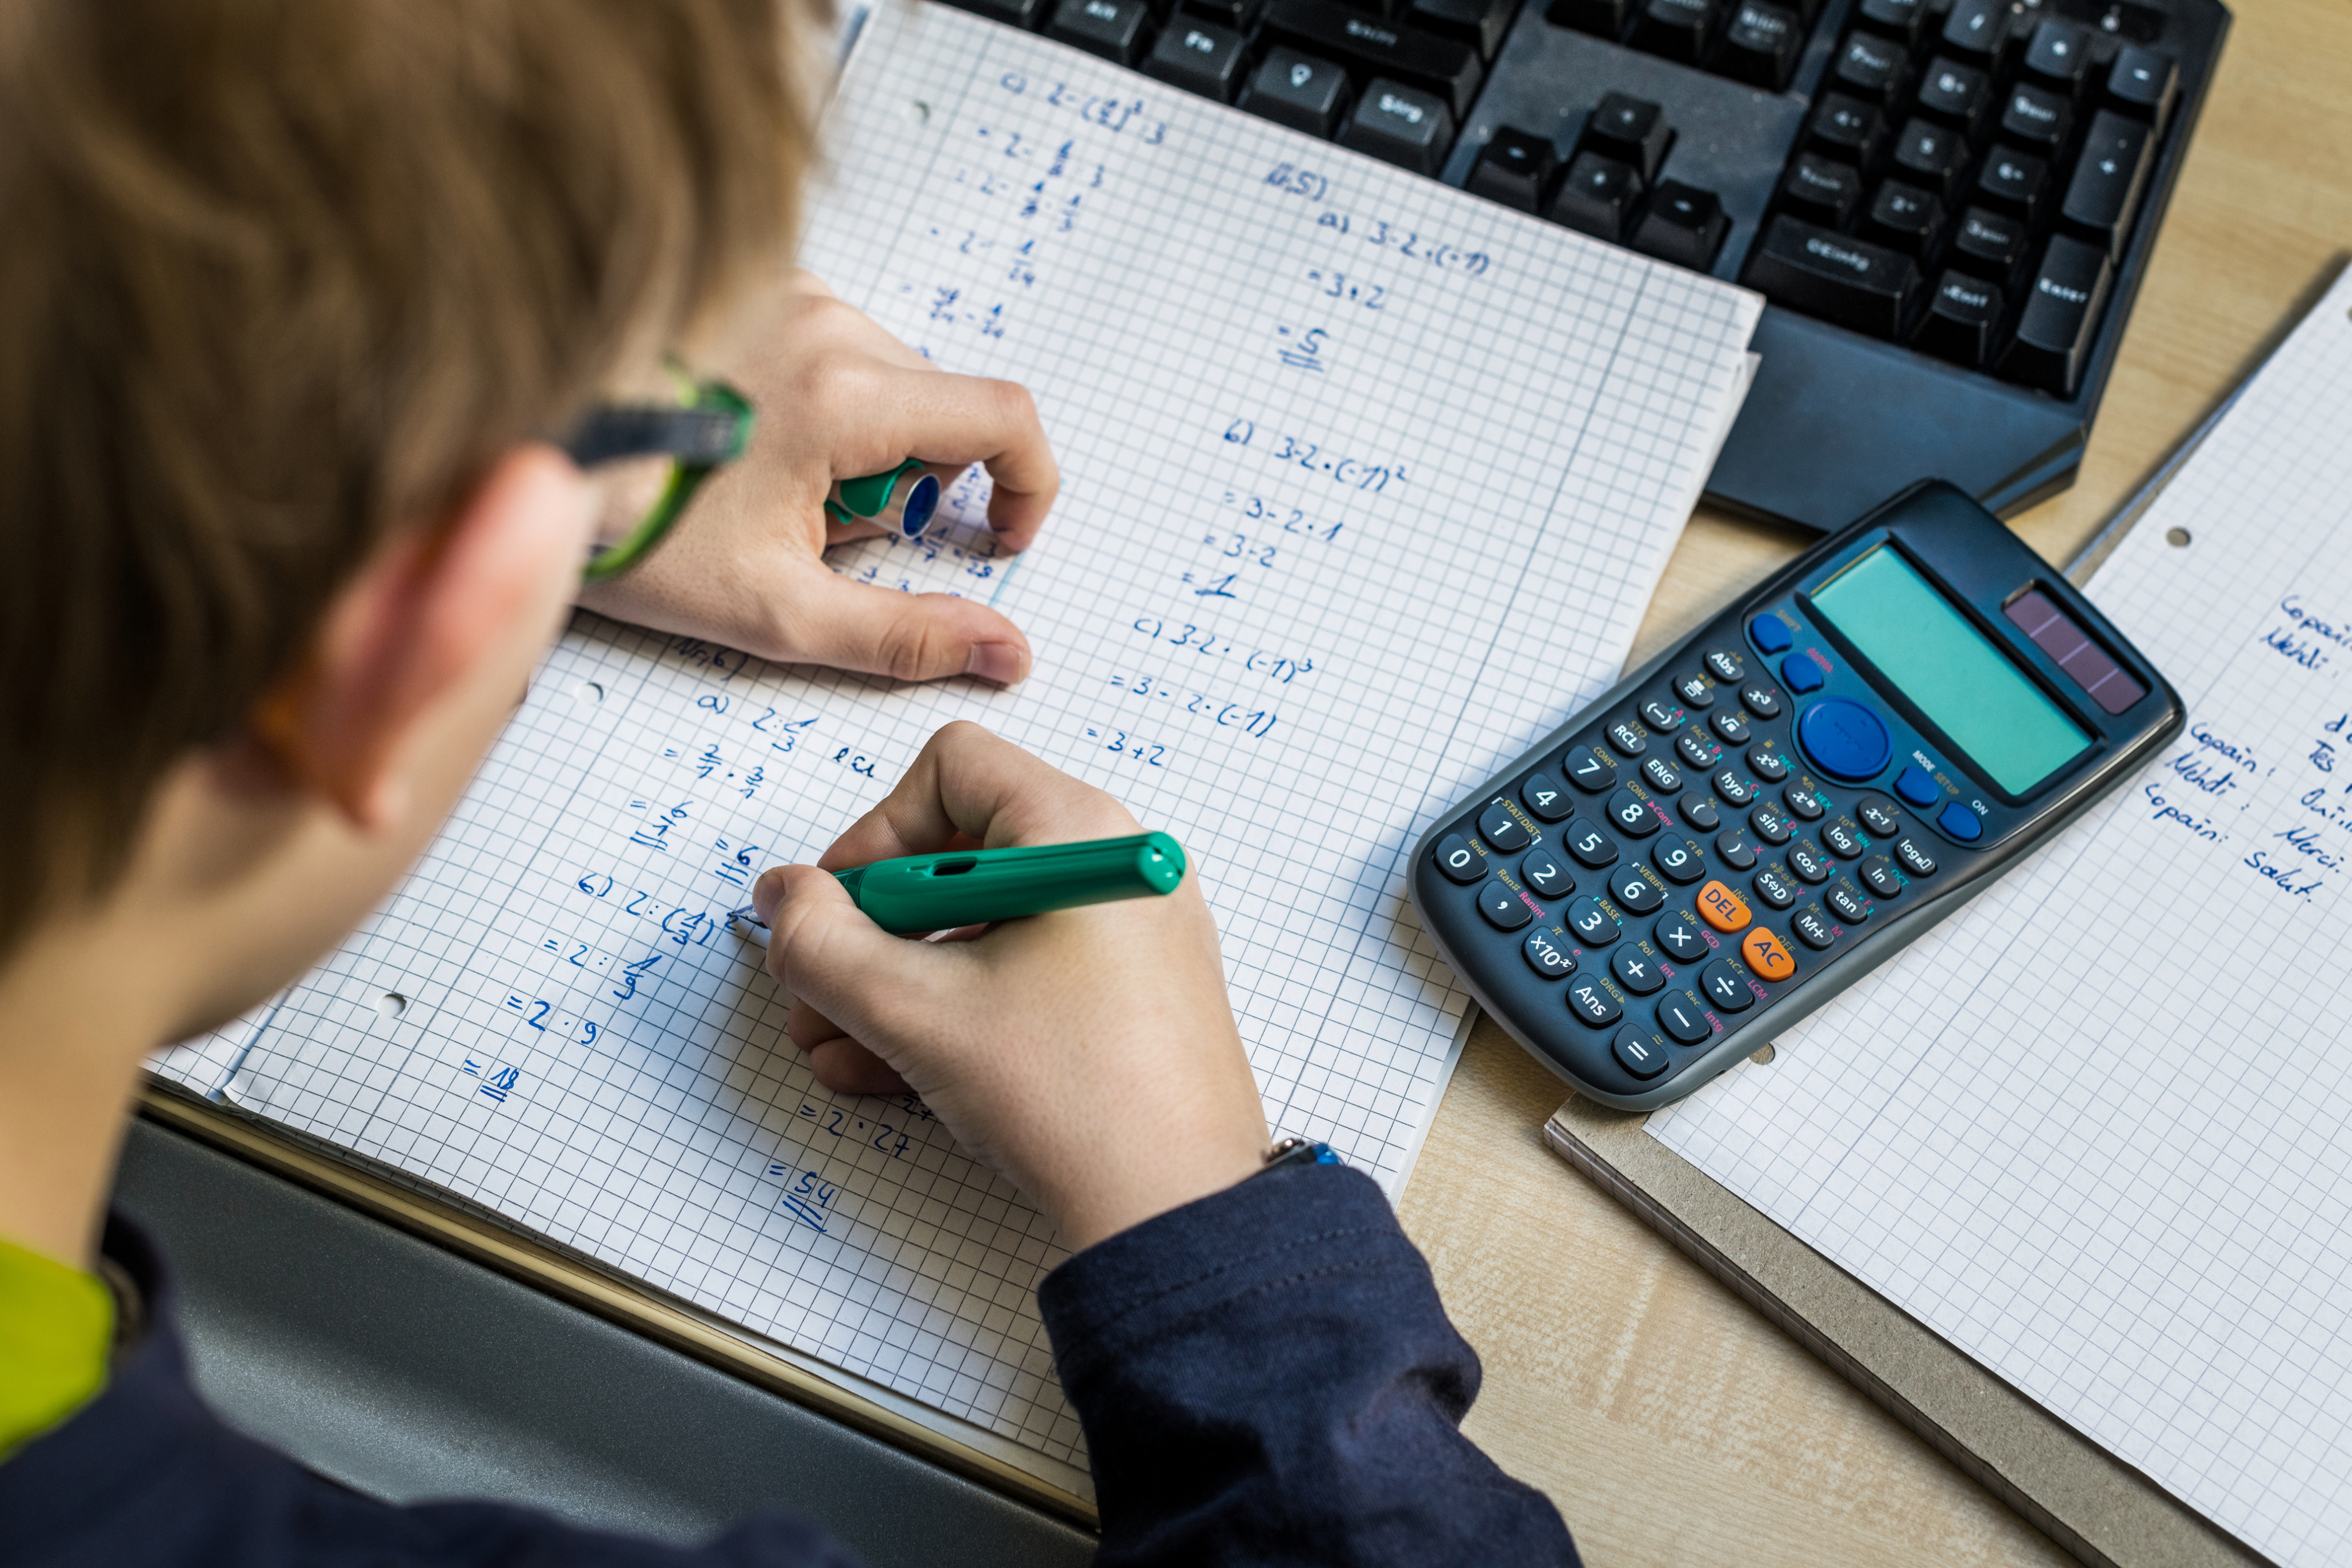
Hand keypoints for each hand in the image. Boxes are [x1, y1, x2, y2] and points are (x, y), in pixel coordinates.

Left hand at [580, 273, 1057, 685]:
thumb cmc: (632, 530)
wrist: (517, 456)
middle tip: (822, 536)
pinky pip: (840, 352)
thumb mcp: (778, 610)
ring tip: (774, 494)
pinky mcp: (755, 291)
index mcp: (844, 394)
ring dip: (865, 449)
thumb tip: (1004, 652)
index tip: (997, 538)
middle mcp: (825, 323)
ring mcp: (788, 296)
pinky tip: (754, 451)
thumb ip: (906, 633)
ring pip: (893, 382)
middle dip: (909, 485)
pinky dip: (826, 410)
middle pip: (944, 409)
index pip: (1006, 418)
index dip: (1028, 487)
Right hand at [751, 723, 1267, 1250]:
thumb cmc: (1070, 1096)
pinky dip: (959, 1012)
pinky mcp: (1136, 996)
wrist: (1176, 1213)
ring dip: (898, 985)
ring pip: (986, 930)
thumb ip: (822, 943)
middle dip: (871, 931)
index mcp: (1078, 831)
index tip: (835, 912)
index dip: (874, 834)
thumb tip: (780, 895)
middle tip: (815, 995)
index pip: (951, 772)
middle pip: (961, 855)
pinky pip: (1028, 977)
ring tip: (835, 1051)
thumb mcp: (914, 1011)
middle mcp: (1115, 863)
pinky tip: (888, 1074)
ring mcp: (1134, 933)